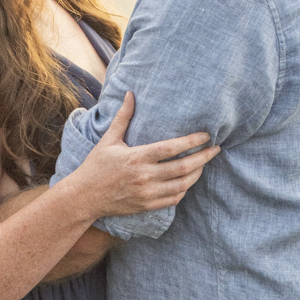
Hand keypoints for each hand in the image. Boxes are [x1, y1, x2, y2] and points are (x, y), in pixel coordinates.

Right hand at [63, 94, 219, 220]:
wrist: (84, 197)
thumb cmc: (96, 166)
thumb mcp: (108, 140)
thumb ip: (123, 117)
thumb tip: (131, 93)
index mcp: (136, 158)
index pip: (171, 149)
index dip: (191, 142)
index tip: (206, 135)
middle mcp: (144, 177)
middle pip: (183, 168)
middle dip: (203, 158)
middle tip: (215, 149)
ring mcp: (146, 194)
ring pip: (182, 185)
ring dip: (197, 174)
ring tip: (204, 163)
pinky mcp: (146, 206)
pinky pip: (173, 199)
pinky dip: (184, 189)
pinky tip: (188, 180)